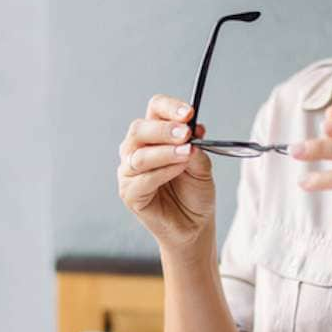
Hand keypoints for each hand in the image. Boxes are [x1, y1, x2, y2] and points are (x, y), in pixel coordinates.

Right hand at [117, 94, 215, 249]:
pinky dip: (162, 172)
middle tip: (185, 133)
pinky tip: (178, 170)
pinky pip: (141, 179)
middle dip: (164, 129)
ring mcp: (129, 171)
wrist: (194, 224)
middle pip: (139, 128)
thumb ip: (195, 148)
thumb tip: (192, 130)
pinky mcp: (129, 193)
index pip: (155, 109)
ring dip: (165, 152)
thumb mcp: (202, 166)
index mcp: (155, 135)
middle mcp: (136, 149)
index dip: (169, 107)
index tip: (188, 113)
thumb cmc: (194, 192)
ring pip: (139, 155)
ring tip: (186, 154)